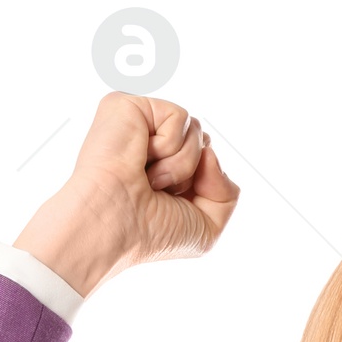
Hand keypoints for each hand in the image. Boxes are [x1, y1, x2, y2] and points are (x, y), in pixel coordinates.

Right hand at [12, 94, 239, 297]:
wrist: (113, 225)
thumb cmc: (150, 235)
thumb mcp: (207, 228)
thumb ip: (228, 192)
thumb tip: (211, 152)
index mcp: (163, 168)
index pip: (208, 161)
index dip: (203, 186)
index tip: (171, 204)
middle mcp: (150, 144)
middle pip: (206, 143)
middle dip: (194, 175)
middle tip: (158, 191)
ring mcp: (138, 124)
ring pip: (197, 131)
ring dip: (180, 165)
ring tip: (147, 179)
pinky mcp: (128, 106)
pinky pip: (180, 117)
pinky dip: (168, 146)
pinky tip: (140, 160)